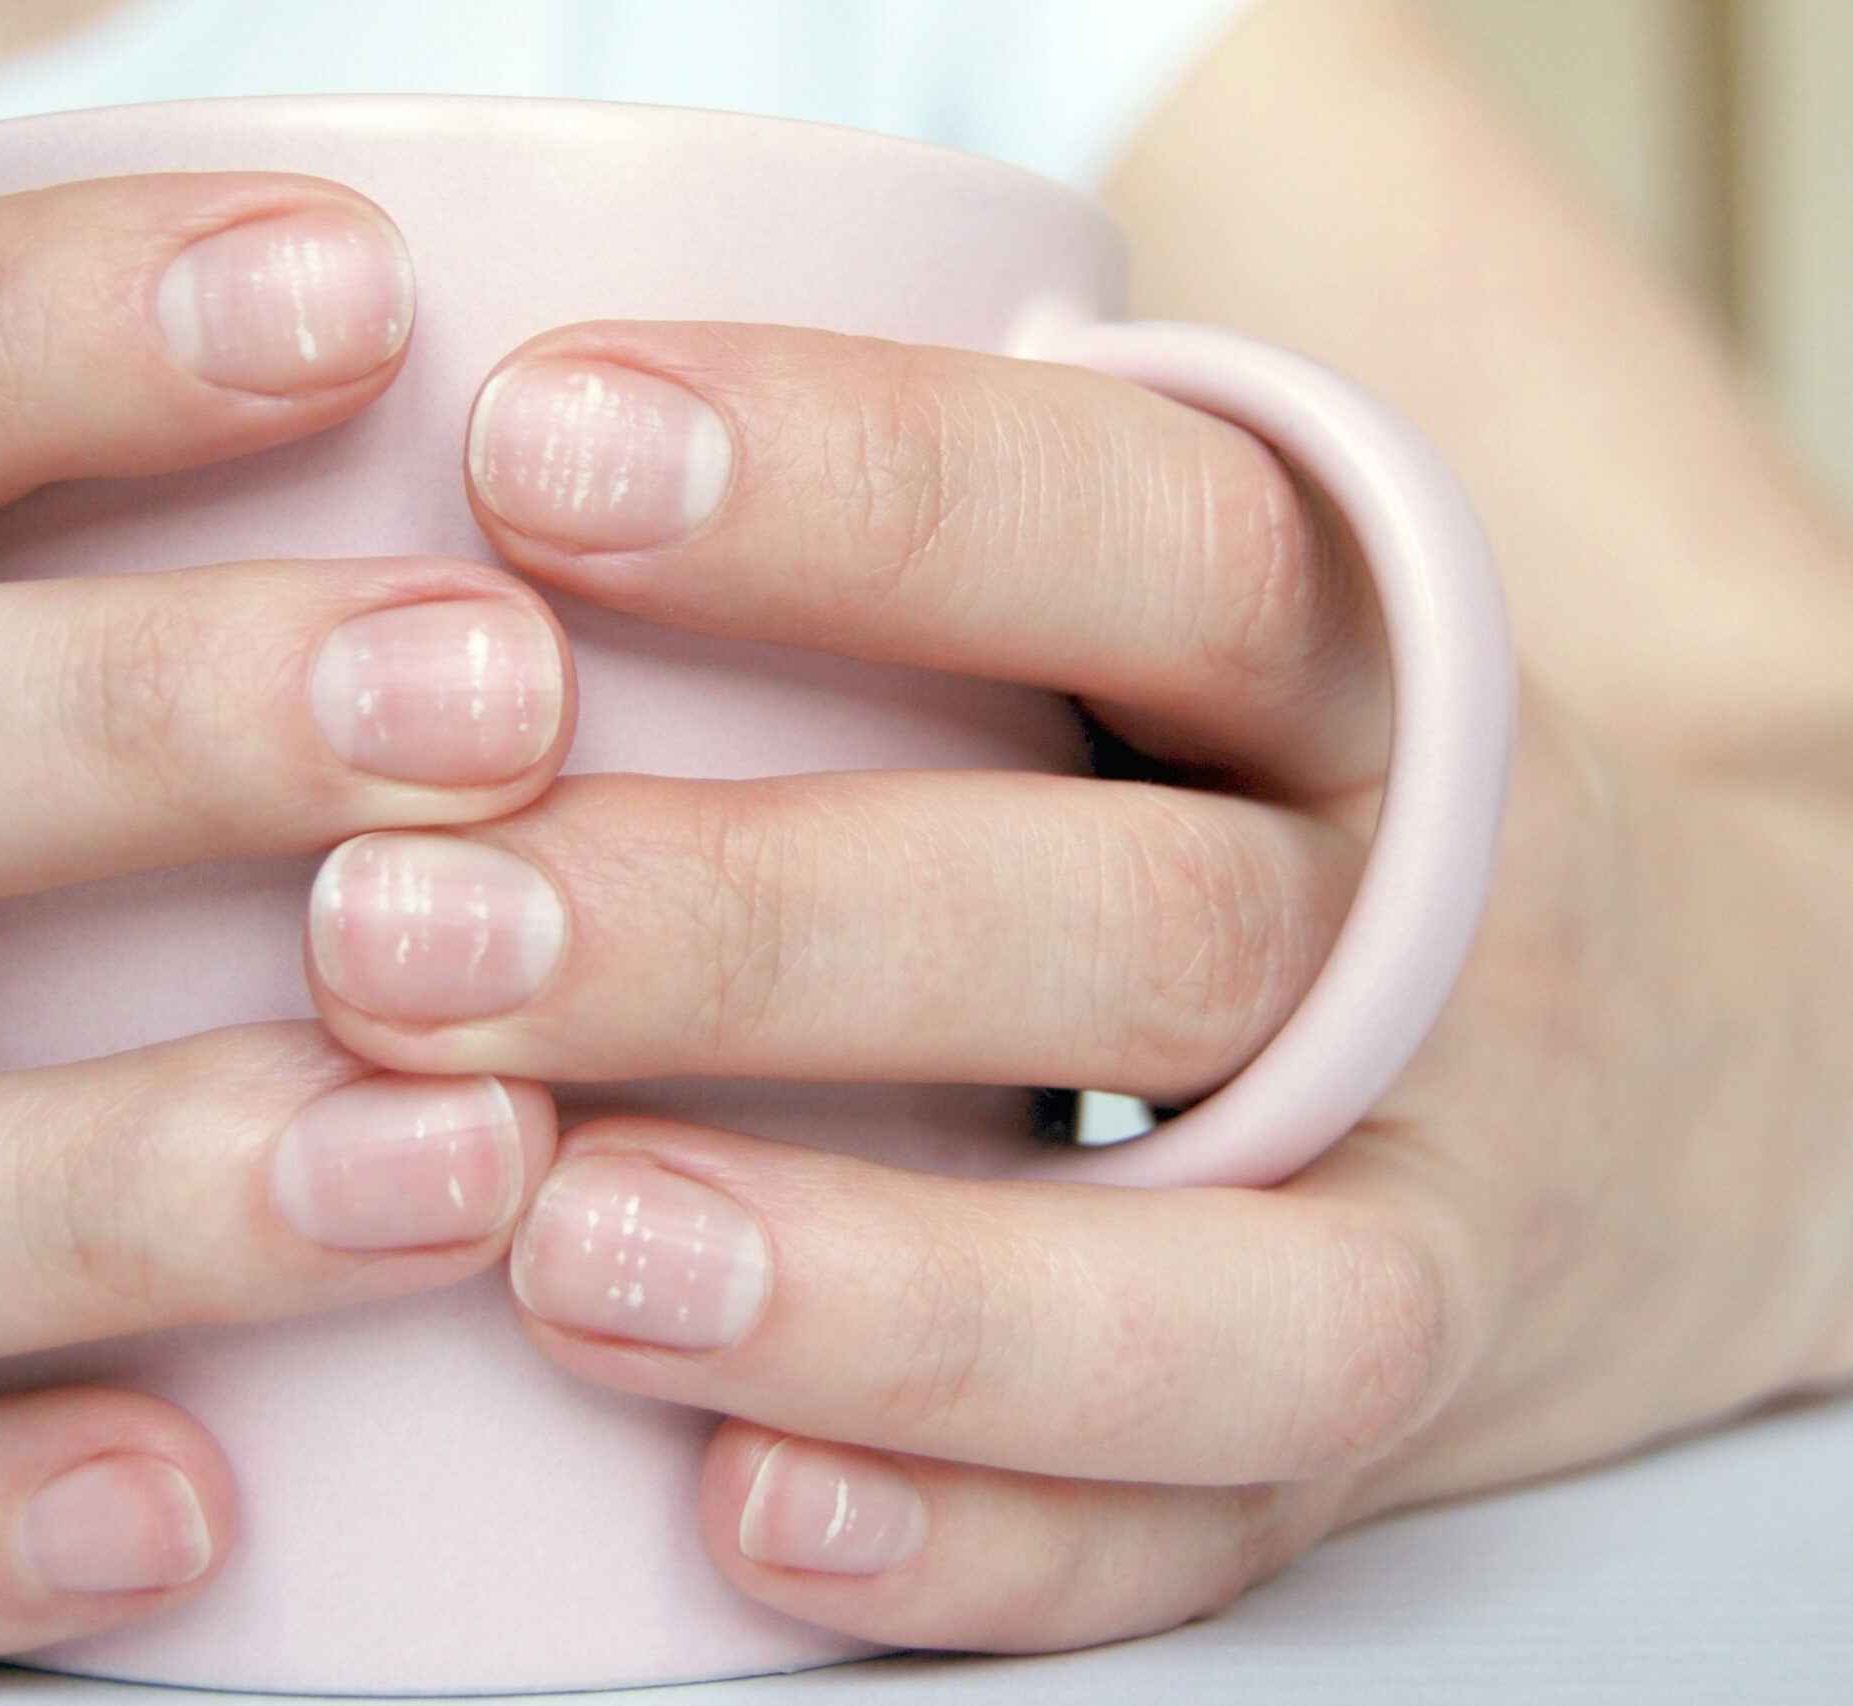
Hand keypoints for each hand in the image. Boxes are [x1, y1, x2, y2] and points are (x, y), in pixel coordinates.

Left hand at [304, 320, 1852, 1650]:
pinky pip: (1203, 1533)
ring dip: (885, 1285)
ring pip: (1222, 1290)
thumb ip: (958, 489)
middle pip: (1137, 930)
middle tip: (400, 930)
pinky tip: (742, 1509)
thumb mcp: (1205, 585)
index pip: (1157, 532)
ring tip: (562, 1253)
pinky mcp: (1348, 1456)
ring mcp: (1420, 1224)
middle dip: (757, 929)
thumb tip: (505, 363)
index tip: (530, 445)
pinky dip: (980, 1540)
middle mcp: (1418, 945)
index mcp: (1368, 670)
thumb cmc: (1285, 782)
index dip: (860, 485)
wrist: (1687, 1077)